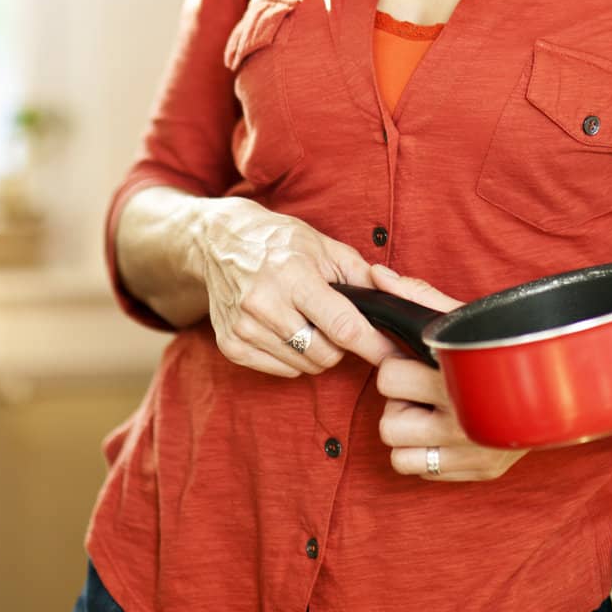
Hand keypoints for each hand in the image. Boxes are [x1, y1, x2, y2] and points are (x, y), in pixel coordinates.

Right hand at [198, 198, 397, 377]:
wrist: (219, 242)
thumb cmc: (278, 241)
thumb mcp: (323, 245)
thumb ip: (361, 275)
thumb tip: (392, 303)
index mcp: (293, 274)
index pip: (342, 326)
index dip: (372, 344)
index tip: (391, 354)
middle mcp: (264, 303)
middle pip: (326, 353)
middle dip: (341, 344)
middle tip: (336, 322)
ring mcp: (244, 328)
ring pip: (305, 365)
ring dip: (316, 350)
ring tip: (308, 320)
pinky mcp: (231, 346)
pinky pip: (282, 370)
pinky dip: (293, 357)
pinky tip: (286, 329)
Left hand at [369, 264, 530, 481]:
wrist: (558, 377)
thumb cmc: (500, 340)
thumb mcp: (461, 315)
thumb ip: (416, 296)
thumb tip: (376, 274)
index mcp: (457, 378)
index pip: (389, 378)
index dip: (397, 365)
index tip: (415, 362)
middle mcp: (464, 422)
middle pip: (388, 423)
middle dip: (401, 403)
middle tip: (423, 390)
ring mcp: (472, 453)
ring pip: (398, 454)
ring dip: (409, 434)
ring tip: (432, 412)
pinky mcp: (480, 472)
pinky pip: (418, 471)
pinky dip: (423, 454)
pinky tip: (443, 431)